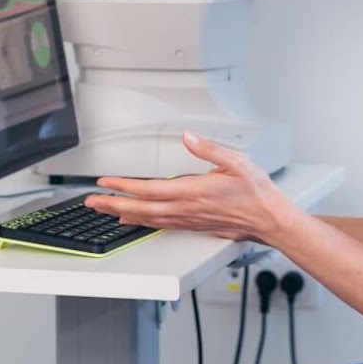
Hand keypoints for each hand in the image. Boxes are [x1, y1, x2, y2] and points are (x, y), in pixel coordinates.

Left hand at [86, 132, 299, 242]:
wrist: (270, 221)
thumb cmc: (257, 193)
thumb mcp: (236, 162)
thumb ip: (209, 149)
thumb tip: (188, 137)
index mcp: (192, 192)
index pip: (148, 190)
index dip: (124, 186)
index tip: (106, 183)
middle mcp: (186, 209)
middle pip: (140, 209)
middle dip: (112, 205)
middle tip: (91, 202)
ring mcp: (188, 220)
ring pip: (147, 219)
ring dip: (122, 214)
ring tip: (104, 210)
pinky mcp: (192, 226)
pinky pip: (159, 225)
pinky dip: (141, 223)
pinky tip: (133, 221)